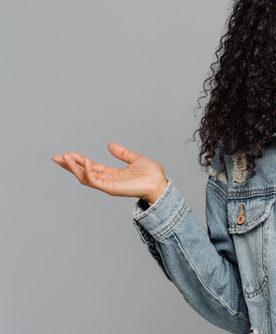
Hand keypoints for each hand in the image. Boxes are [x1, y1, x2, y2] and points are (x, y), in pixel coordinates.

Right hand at [51, 142, 168, 204]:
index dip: (78, 160)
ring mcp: (108, 185)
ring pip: (85, 177)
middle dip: (69, 166)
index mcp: (112, 174)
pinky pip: (95, 180)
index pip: (91, 167)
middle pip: (83, 173)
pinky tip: (85, 160)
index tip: (67, 153)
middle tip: (56, 157)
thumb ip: (122, 153)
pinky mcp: (111, 188)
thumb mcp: (134, 159)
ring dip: (74, 168)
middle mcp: (108, 180)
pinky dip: (88, 171)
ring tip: (65, 157)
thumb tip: (110, 145)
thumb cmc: (152, 174)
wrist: (160, 183)